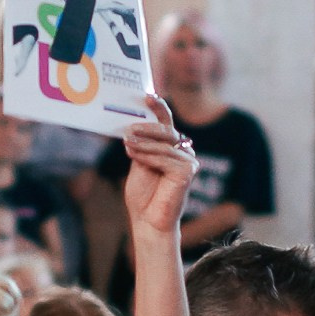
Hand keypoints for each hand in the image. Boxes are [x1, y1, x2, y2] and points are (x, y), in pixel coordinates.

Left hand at [120, 94, 196, 238]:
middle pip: (166, 131)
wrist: (147, 219)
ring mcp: (188, 161)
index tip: (147, 95)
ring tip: (127, 144)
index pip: (166, 122)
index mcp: (171, 147)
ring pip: (164, 145)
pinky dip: (148, 156)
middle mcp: (183, 152)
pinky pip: (165, 158)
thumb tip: (133, 125)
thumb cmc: (143, 194)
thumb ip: (141, 144)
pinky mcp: (187, 172)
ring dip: (143, 144)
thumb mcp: (139, 162)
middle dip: (147, 128)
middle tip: (128, 130)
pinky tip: (134, 155)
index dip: (159, 107)